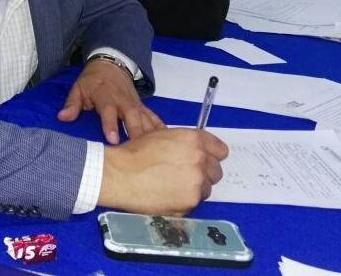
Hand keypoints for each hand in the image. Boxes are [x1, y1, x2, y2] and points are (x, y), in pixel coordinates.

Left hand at [57, 58, 163, 143]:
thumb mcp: (78, 88)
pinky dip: (160, 128)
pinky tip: (167, 141)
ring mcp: (135, 104)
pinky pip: (153, 117)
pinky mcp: (142, 107)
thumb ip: (72, 104)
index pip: (109, 113)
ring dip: (151, 134)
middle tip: (138, 151)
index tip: (113, 140)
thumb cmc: (92, 81)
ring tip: (157, 151)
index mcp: (106, 98)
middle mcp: (123, 102)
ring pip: (146, 119)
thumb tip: (62, 117)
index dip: (111, 126)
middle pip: (132, 117)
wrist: (111, 64)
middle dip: (136, 133)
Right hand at [98, 128, 228, 215]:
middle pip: (216, 171)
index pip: (220, 150)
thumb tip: (200, 151)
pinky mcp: (189, 203)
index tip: (206, 160)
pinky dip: (184, 202)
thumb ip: (187, 143)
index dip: (212, 155)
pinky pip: (193, 203)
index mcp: (194, 140)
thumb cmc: (135, 154)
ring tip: (173, 186)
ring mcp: (196, 183)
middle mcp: (199, 160)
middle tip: (185, 175)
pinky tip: (167, 195)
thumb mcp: (163, 136)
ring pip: (206, 189)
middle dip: (204, 173)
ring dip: (194, 189)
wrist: (119, 174)